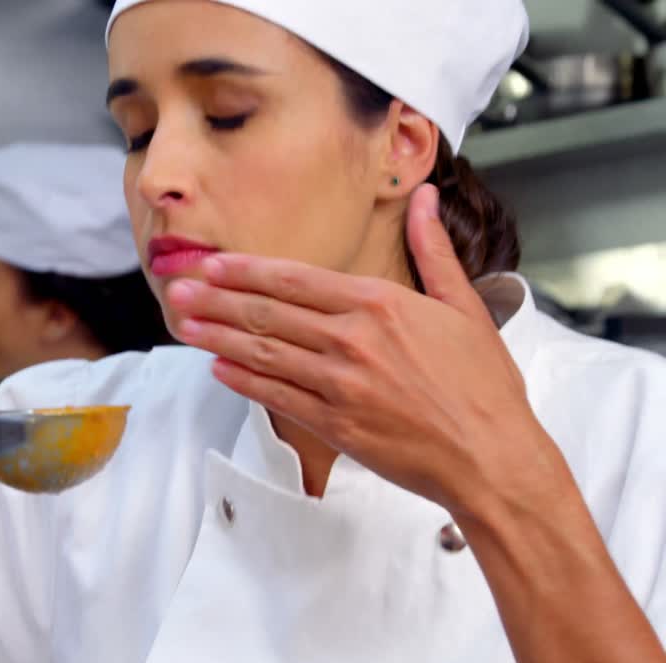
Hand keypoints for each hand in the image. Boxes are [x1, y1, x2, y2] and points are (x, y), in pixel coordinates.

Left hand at [166, 184, 556, 515]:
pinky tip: (218, 368)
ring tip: (184, 324)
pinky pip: (277, 397)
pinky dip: (244, 381)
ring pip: (264, 354)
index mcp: (381, 304)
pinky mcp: (336, 426)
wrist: (492, 457)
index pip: (295, 280)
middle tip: (177, 288)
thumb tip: (427, 198)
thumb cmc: (482, 386)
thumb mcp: (465, 307)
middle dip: (216, 299)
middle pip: (268, 313)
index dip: (246, 271)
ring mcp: (341, 385)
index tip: (212, 264)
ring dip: (218, 337)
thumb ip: (434, 251)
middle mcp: (353, 340)